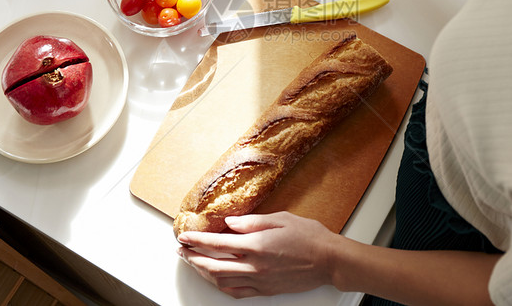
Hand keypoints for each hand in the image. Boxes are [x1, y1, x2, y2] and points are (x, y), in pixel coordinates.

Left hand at [176, 212, 339, 298]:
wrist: (329, 260)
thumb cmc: (309, 236)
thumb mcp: (281, 218)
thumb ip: (252, 221)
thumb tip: (229, 224)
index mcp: (257, 244)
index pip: (217, 243)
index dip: (197, 240)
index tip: (184, 236)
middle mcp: (255, 265)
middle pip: (213, 265)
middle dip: (193, 258)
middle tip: (182, 251)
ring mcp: (259, 280)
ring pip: (221, 281)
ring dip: (204, 272)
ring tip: (195, 263)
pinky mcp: (266, 290)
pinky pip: (237, 292)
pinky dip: (222, 286)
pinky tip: (217, 279)